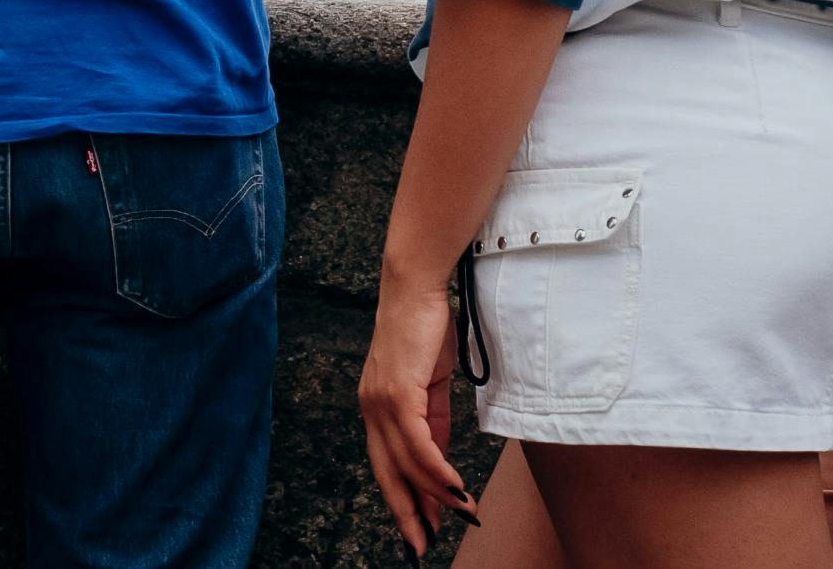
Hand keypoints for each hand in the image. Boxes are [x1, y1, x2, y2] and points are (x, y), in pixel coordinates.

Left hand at [357, 262, 467, 554]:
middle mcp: (371, 409)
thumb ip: (432, 421)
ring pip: (406, 463)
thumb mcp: (430, 384)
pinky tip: (454, 488)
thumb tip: (440, 460)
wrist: (417, 288)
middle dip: (407, 512)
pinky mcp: (396, 393)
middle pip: (387, 473)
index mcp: (376, 407)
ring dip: (435, 494)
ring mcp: (380, 402)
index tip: (422, 526)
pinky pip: (418, 444)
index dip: (404, 497)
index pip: (387, 463)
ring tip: (461, 515)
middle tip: (423, 544)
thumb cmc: (425, 329)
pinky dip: (436, 470)